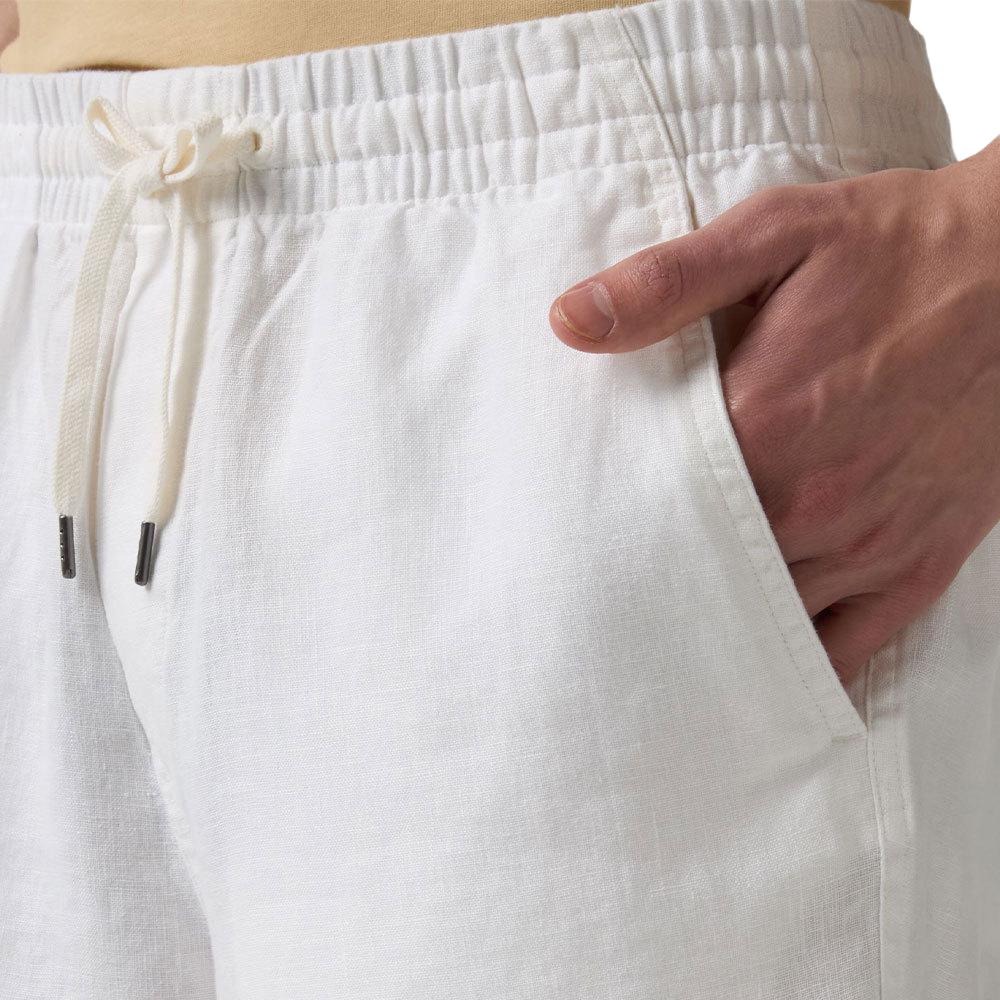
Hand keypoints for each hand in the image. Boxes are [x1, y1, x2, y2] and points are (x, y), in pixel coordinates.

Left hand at [549, 142, 999, 683]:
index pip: (651, 507)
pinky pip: (849, 648)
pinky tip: (757, 671)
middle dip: (651, 585)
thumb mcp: (775, 235)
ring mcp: (870, 541)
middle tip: (605, 596)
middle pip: (700, 576)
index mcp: (762, 424)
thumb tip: (569, 320)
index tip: (574, 536)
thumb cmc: (898, 250)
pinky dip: (798, 664)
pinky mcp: (921, 562)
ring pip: (765, 621)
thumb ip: (668, 284)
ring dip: (713, 630)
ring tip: (662, 638)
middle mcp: (813, 500)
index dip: (607, 525)